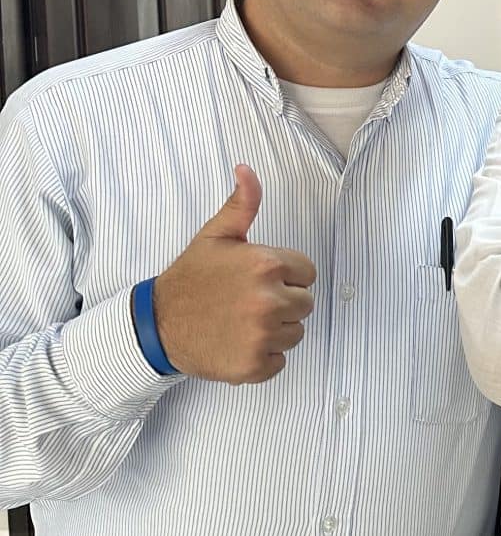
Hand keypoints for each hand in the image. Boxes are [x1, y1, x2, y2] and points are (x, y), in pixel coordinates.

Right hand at [153, 167, 316, 383]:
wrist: (157, 325)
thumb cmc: (190, 279)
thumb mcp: (215, 236)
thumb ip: (242, 204)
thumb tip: (247, 170)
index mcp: (265, 265)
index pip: (308, 273)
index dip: (286, 275)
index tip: (259, 279)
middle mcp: (268, 301)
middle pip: (305, 304)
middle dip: (283, 302)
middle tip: (248, 301)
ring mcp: (262, 336)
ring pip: (295, 333)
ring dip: (275, 330)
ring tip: (241, 321)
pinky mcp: (254, 365)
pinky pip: (280, 361)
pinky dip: (263, 357)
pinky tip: (238, 342)